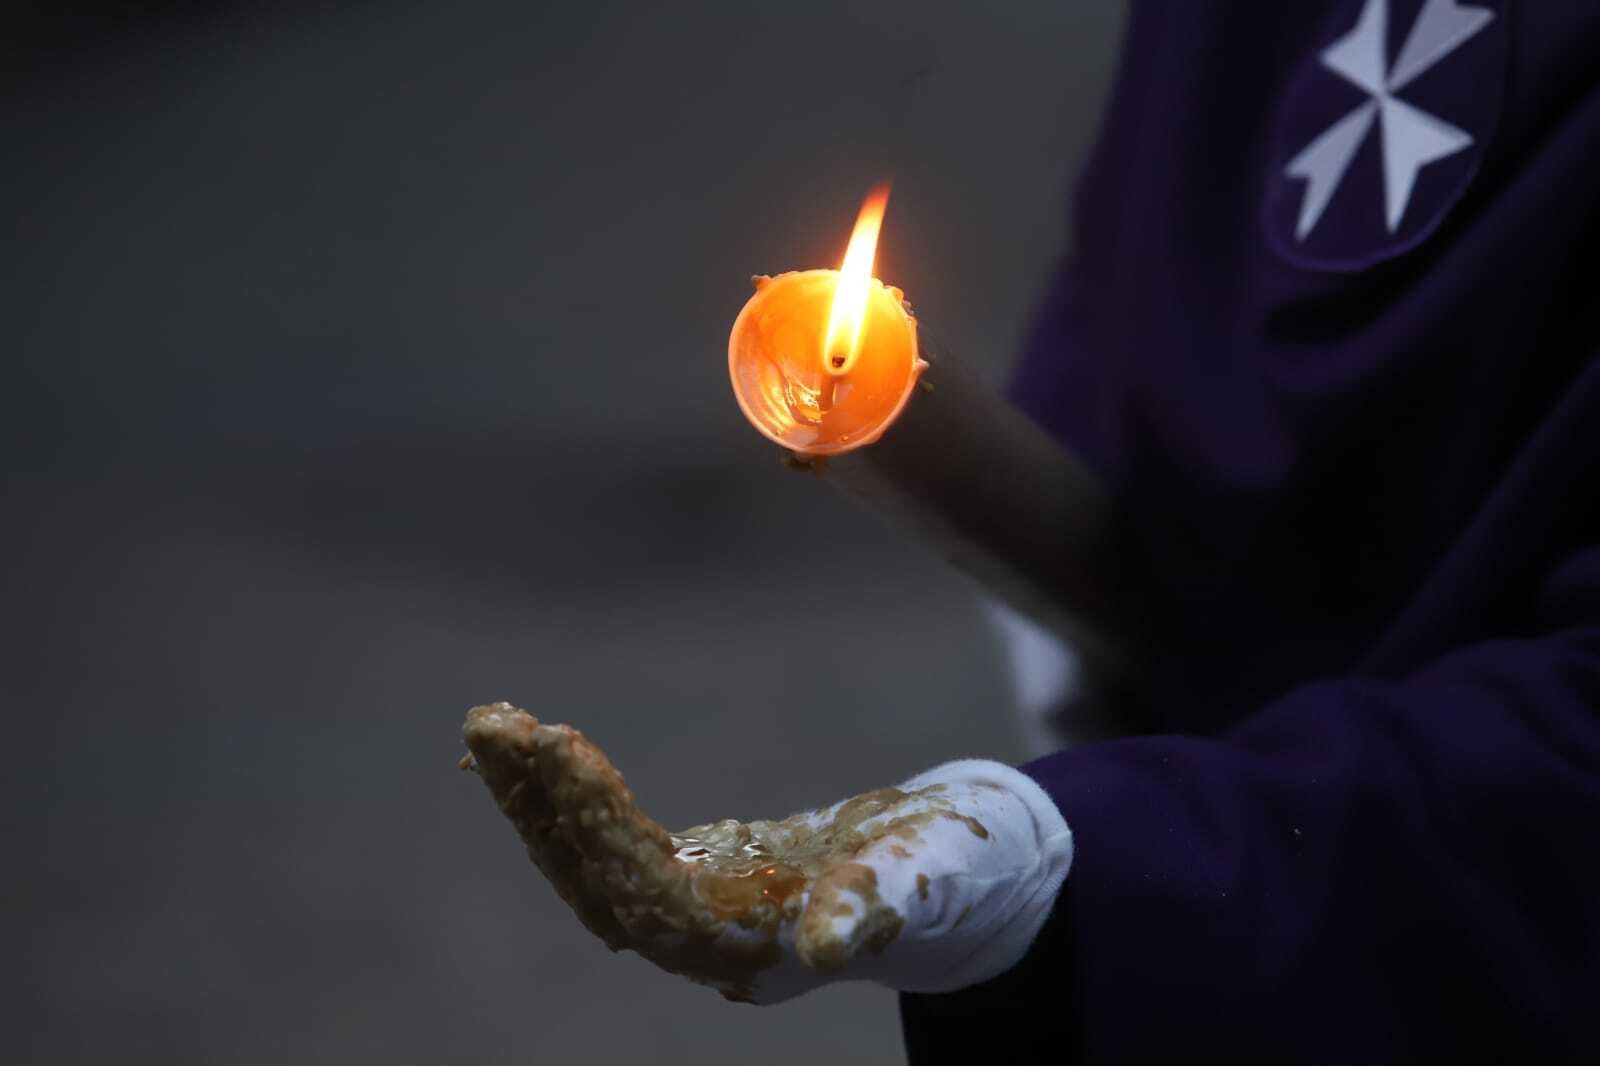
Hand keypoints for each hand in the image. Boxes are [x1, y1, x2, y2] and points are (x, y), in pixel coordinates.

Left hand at [460, 702, 1071, 1003]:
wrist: (963, 873)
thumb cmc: (953, 874)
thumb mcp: (927, 882)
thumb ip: (876, 907)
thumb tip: (824, 941)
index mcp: (752, 955)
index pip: (650, 898)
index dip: (600, 832)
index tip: (560, 753)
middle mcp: (706, 945)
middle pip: (600, 884)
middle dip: (542, 808)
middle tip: (488, 726)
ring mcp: (692, 912)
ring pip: (592, 864)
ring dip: (537, 799)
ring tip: (487, 726)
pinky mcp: (692, 874)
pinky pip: (610, 839)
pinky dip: (568, 795)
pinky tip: (530, 749)